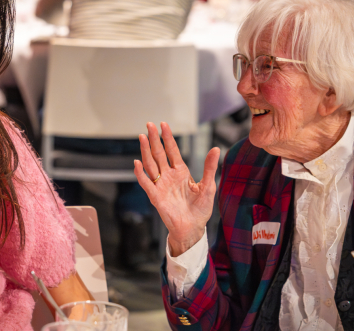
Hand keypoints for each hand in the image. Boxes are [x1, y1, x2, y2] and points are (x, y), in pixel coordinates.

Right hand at [134, 122, 220, 256]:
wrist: (193, 228)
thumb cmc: (200, 209)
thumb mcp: (208, 186)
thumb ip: (209, 168)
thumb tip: (216, 149)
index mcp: (181, 172)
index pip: (172, 151)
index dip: (168, 138)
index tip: (164, 124)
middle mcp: (169, 176)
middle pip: (159, 154)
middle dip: (154, 139)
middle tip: (149, 124)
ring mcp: (161, 185)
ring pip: (151, 164)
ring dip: (146, 151)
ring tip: (142, 137)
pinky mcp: (156, 196)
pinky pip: (146, 183)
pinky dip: (140, 173)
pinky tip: (137, 162)